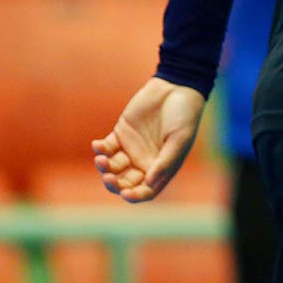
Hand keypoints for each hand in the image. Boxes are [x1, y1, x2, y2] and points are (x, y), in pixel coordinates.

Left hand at [92, 77, 204, 202]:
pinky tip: (97, 145)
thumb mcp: (179, 139)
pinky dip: (99, 149)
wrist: (176, 87)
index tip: (126, 193)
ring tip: (101, 159)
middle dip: (115, 185)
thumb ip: (165, 162)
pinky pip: (106, 147)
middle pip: (125, 182)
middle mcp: (145, 161)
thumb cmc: (185, 115)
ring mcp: (131, 148)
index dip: (135, 196)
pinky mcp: (121, 133)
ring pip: (112, 167)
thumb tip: (149, 182)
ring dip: (104, 168)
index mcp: (161, 168)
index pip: (146, 190)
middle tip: (109, 178)